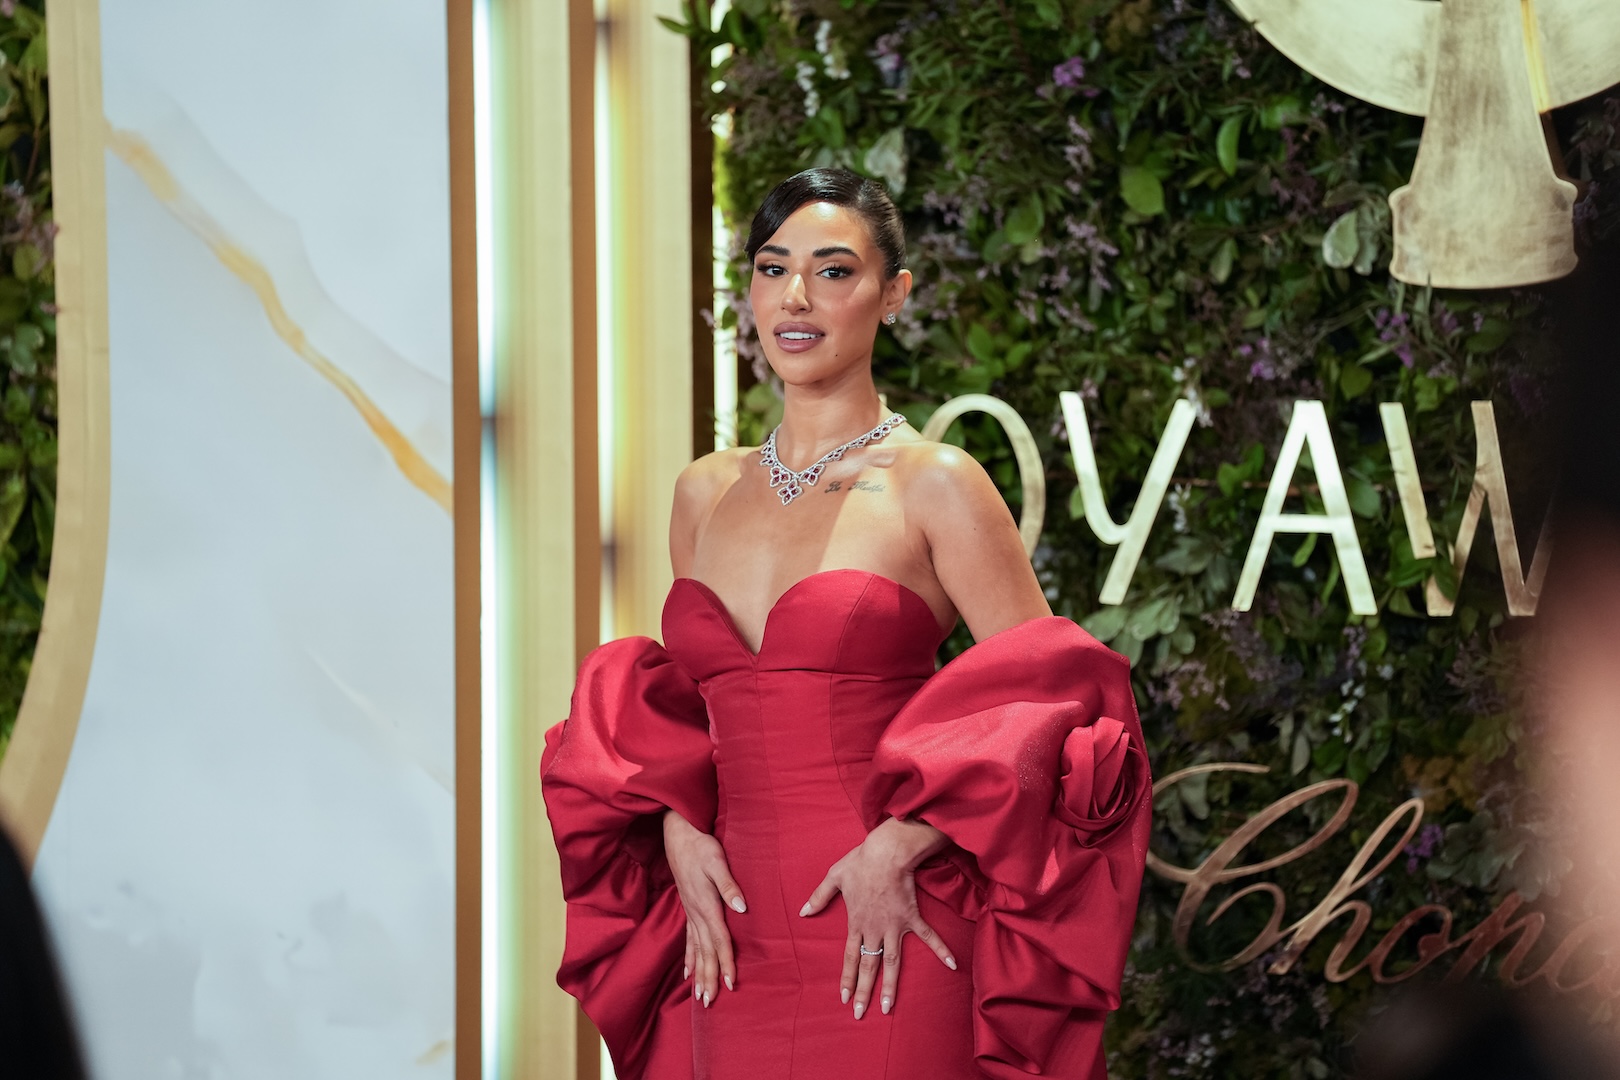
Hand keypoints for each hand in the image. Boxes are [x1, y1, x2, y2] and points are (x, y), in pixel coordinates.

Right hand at [664, 810, 745, 1007]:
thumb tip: (741, 908)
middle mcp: (696, 914)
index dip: (726, 963)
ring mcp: (690, 913)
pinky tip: (687, 973)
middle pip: (705, 952)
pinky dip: (688, 958)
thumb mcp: (717, 862)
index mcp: (706, 905)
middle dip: (709, 978)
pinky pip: (688, 939)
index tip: (731, 984)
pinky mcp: (688, 908)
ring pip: (695, 950)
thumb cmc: (701, 846)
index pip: (719, 941)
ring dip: (698, 974)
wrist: (678, 835)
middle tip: (712, 1003)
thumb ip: (729, 886)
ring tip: (700, 996)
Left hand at [799, 818, 955, 1018]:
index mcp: (856, 922)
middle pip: (868, 966)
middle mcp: (874, 929)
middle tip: (860, 1014)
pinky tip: (951, 965)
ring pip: (891, 962)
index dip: (848, 978)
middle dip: (864, 991)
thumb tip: (803, 912)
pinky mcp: (911, 917)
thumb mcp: (834, 877)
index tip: (845, 998)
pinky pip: (928, 936)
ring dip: (890, 986)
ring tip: (888, 1008)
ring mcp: (894, 926)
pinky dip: (940, 950)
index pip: (850, 957)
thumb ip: (818, 897)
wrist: (887, 853)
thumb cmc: (860, 863)